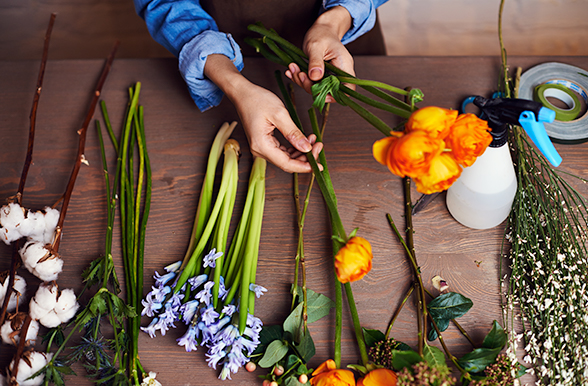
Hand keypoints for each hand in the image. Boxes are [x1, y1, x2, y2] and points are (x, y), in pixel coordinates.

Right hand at [204, 54, 322, 172]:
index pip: (286, 163)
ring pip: (285, 158)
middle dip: (305, 158)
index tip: (318, 165)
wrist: (242, 93)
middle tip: (319, 146)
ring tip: (313, 140)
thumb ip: (293, 133)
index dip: (304, 166)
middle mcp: (259, 150)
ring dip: (301, 152)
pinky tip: (304, 140)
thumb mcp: (279, 114)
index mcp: (261, 145)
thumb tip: (306, 148)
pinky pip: (282, 151)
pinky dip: (294, 147)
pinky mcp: (264, 143)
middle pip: (287, 163)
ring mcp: (261, 147)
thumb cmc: (257, 99)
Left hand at [285, 6, 355, 101]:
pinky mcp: (320, 75)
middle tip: (299, 74)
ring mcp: (329, 75)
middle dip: (311, 86)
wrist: (321, 28)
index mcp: (344, 66)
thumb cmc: (321, 33)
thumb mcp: (316, 45)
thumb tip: (315, 77)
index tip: (320, 93)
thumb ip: (316, 61)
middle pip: (329, 90)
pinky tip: (291, 71)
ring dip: (302, 81)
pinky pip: (310, 82)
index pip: (348, 87)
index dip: (336, 95)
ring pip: (317, 87)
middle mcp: (338, 73)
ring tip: (292, 68)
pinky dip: (299, 78)